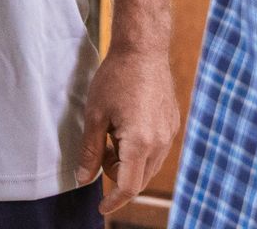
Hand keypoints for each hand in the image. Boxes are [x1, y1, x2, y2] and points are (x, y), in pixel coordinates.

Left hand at [75, 45, 178, 216]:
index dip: (113, 200)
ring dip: (128, 163)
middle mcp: (160, 142)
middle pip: (139, 179)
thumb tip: (84, 179)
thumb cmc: (116, 78)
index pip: (128, 186)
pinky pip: (156, 150)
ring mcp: (169, 133)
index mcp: (140, 142)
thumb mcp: (95, 114)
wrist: (143, 49)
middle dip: (117, 175)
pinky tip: (125, 127)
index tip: (101, 207)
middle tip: (99, 150)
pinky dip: (139, 151)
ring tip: (111, 134)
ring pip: (149, 166)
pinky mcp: (172, 124)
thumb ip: (89, 151)